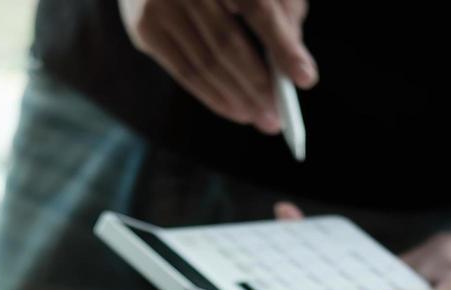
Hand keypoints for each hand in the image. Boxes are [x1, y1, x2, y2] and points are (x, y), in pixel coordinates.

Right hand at [119, 0, 315, 131]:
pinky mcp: (145, 29)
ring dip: (237, 98)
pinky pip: (184, 73)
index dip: (283, 46)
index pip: (258, 8)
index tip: (305, 79)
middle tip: (281, 115)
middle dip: (259, 85)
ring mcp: (160, 6)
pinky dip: (213, 97)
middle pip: (228, 43)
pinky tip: (236, 110)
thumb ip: (281, 10)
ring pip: (205, 64)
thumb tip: (292, 62)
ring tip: (262, 118)